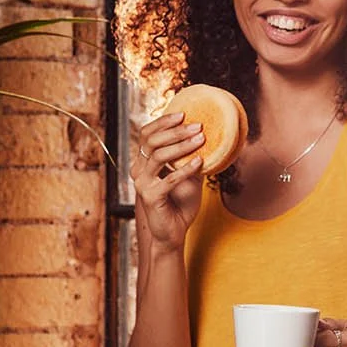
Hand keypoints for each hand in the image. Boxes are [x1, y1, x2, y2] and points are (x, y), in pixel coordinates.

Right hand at [130, 112, 206, 253]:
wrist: (173, 232)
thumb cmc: (180, 203)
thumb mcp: (188, 176)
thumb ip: (191, 157)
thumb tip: (208, 137)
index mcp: (144, 162)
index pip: (147, 134)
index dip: (163, 122)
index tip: (183, 114)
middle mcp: (138, 170)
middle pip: (152, 141)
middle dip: (176, 131)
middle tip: (198, 126)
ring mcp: (142, 184)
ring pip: (158, 156)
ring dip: (182, 146)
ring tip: (201, 140)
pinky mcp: (150, 197)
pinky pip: (169, 179)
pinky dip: (185, 169)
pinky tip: (200, 162)